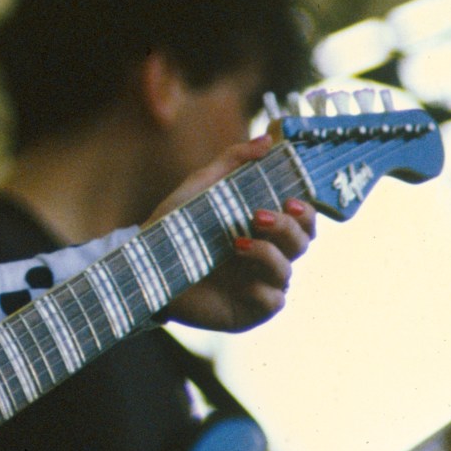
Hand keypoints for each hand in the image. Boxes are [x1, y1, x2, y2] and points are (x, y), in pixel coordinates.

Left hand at [159, 134, 315, 332]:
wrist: (144, 269)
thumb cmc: (174, 228)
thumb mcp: (200, 189)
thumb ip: (232, 162)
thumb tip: (267, 140)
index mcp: (262, 228)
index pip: (302, 218)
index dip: (305, 210)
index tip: (290, 199)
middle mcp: (267, 255)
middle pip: (303, 241)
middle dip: (289, 227)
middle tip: (260, 216)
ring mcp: (260, 283)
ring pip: (288, 270)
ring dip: (268, 254)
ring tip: (237, 244)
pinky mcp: (250, 310)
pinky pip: (273, 301)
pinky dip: (262, 289)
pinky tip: (242, 280)